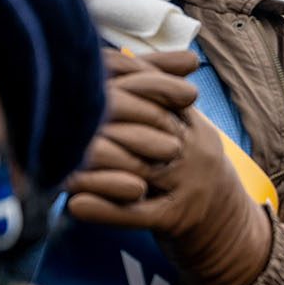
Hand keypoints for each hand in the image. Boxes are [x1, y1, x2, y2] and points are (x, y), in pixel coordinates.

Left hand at [66, 49, 271, 284]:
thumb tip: (119, 54)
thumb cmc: (191, 174)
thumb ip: (158, 97)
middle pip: (145, 127)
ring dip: (92, 166)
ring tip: (53, 161)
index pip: (159, 93)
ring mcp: (188, 186)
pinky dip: (105, 210)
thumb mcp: (186, 132)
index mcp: (194, 126)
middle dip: (101, 119)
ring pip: (136, 169)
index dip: (120, 84)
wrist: (230, 230)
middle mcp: (194, 152)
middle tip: (56, 114)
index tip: (82, 77)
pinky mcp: (178, 219)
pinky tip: (75, 205)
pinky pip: (137, 214)